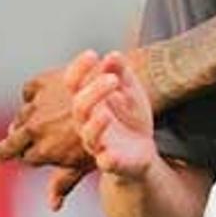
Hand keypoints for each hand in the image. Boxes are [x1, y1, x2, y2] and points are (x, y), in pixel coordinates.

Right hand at [0, 51, 98, 208]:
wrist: (115, 91)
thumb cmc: (106, 135)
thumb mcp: (85, 162)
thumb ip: (64, 183)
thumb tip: (53, 207)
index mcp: (44, 150)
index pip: (24, 159)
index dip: (21, 161)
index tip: (10, 163)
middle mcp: (35, 128)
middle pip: (11, 141)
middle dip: (4, 149)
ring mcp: (37, 106)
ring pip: (21, 117)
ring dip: (24, 122)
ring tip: (28, 126)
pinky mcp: (41, 83)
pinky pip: (29, 93)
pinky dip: (34, 97)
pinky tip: (41, 101)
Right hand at [72, 51, 159, 182]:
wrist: (141, 151)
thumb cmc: (129, 117)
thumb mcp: (129, 91)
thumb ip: (121, 73)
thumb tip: (113, 54)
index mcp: (89, 103)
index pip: (74, 84)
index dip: (79, 69)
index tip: (91, 53)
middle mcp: (87, 123)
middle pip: (81, 107)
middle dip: (94, 92)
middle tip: (112, 79)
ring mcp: (98, 144)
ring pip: (89, 135)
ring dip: (96, 123)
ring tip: (106, 113)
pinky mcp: (113, 162)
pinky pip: (106, 163)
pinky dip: (108, 159)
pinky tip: (109, 155)